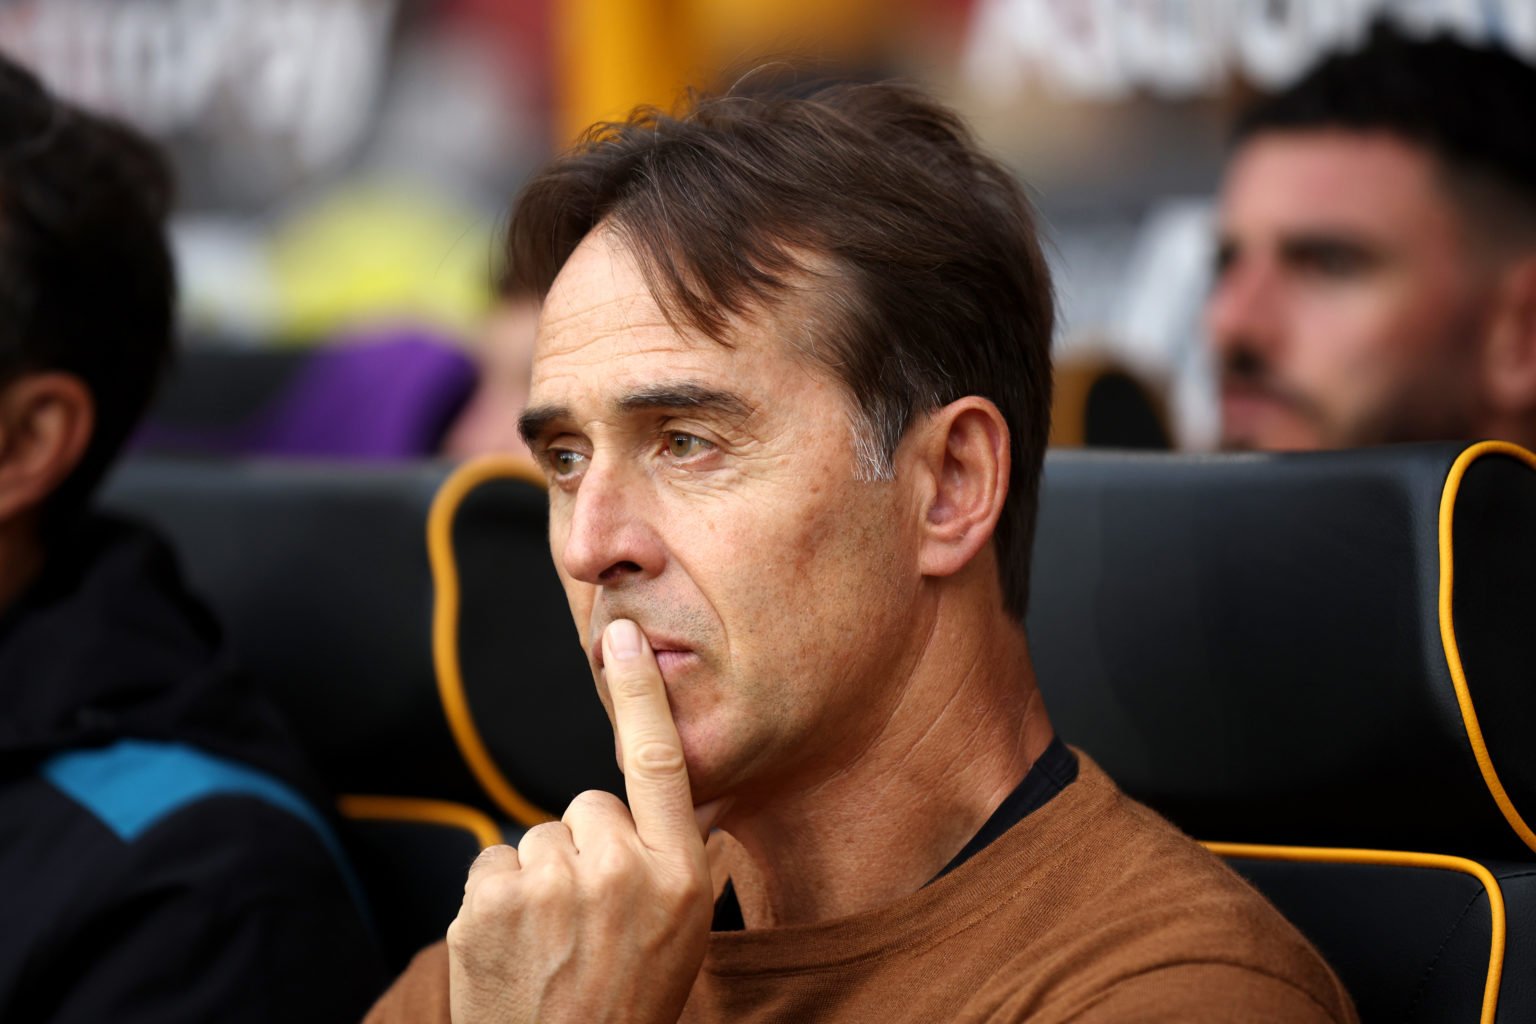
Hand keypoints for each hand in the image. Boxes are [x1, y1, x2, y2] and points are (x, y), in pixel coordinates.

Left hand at [448, 619, 726, 1023]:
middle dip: (584, 846)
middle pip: (588, 804)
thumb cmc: (626, 1005)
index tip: (621, 637)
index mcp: (680, 877)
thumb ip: (675, 860)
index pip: (660, 762)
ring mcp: (551, 885)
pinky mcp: (490, 901)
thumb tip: (676, 800)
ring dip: (538, 877)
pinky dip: (497, 897)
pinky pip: (493, 861)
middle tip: (588, 918)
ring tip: (550, 942)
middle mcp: (619, 872)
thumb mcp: (683, 934)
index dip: (641, 693)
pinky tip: (514, 946)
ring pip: (538, 836)